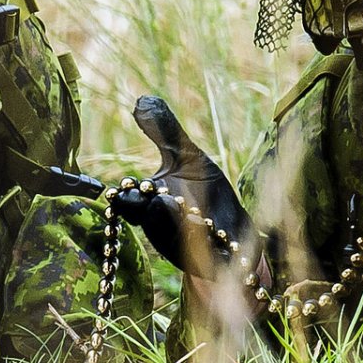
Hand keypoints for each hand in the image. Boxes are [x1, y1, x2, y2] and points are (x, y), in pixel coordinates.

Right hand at [111, 96, 254, 275]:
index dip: (127, 196)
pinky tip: (209, 227)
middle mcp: (164, 227)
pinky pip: (204, 258)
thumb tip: (141, 100)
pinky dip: (204, 244)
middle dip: (149, 210)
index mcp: (150, 202)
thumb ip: (165, 131)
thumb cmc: (207, 193)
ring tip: (173, 204)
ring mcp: (187, 246)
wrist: (235, 231)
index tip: (128, 187)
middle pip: (147, 221)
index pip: (128, 202)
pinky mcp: (213, 262)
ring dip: (173, 224)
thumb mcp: (187, 157)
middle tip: (156, 196)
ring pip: (174, 239)